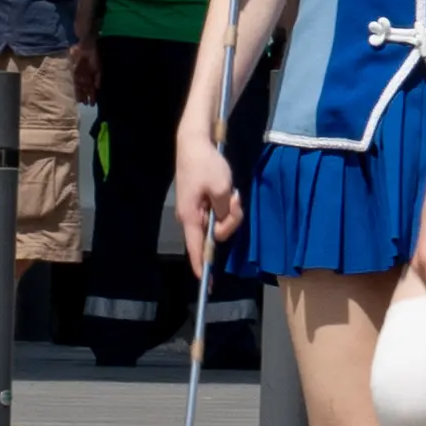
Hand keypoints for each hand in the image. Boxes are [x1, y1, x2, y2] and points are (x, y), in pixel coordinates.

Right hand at [172, 140, 242, 268]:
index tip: (206, 281)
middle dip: (231, 220)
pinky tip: (229, 191)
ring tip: (232, 191)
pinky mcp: (201, 203)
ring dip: (231, 210)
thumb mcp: (222, 190)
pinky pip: (218, 213)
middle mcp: (191, 217)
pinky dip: (227, 205)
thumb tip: (224, 223)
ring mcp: (196, 210)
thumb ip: (225, 211)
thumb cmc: (206, 166)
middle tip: (235, 198)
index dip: (201, 264)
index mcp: (191, 217)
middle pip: (215, 234)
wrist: (194, 144)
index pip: (196, 247)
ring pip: (220, 222)